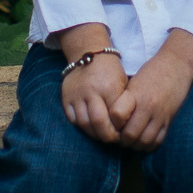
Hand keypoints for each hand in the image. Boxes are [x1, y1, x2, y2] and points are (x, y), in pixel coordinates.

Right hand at [57, 24, 128, 143]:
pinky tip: (90, 129)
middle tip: (113, 140)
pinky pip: (72, 119)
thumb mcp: (123, 83)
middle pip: (97, 122)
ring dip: (94, 134)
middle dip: (107, 135)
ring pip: (83, 123)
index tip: (123, 134)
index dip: (119, 129)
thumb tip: (126, 127)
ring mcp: (76, 95)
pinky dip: (81, 127)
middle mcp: (91, 91)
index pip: (115, 116)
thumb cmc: (111, 70)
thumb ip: (123, 103)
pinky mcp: (66, 98)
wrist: (89, 53)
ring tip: (102, 136)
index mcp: (109, 87)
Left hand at [102, 28, 192, 151]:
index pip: (117, 116)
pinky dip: (149, 145)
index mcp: (135, 95)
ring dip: (135, 145)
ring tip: (131, 142)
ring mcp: (161, 114)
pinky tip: (144, 141)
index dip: (111, 123)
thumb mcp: (133, 82)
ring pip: (144, 141)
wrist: (177, 64)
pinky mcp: (170, 119)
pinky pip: (159, 140)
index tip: (111, 125)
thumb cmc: (152, 72)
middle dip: (122, 140)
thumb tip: (111, 120)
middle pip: (130, 134)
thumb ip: (123, 100)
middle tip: (120, 139)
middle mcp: (148, 106)